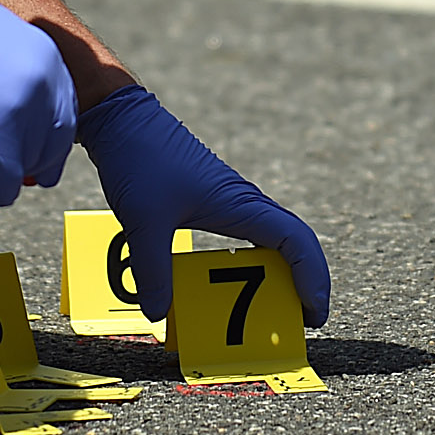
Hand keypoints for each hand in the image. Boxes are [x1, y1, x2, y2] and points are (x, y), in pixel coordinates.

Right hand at [0, 0, 74, 205]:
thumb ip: (16, 66)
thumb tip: (11, 96)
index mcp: (47, 59)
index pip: (64, 108)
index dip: (54, 132)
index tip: (46, 146)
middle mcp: (43, 89)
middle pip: (56, 138)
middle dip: (46, 159)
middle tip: (38, 176)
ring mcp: (22, 117)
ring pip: (33, 161)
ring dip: (18, 170)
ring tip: (0, 172)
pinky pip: (9, 180)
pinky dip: (4, 191)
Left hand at [77, 86, 329, 327]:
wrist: (120, 116)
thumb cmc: (139, 158)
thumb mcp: (143, 222)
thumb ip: (152, 271)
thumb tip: (158, 313)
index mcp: (240, 204)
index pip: (295, 241)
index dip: (312, 277)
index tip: (314, 311)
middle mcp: (243, 203)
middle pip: (292, 243)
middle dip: (304, 280)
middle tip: (303, 318)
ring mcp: (227, 201)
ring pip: (271, 239)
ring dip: (280, 271)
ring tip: (274, 306)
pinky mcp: (209, 201)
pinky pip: (245, 236)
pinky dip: (250, 260)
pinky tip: (235, 278)